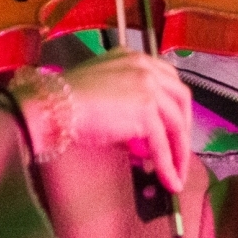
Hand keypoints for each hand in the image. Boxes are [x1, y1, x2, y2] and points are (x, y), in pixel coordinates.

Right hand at [22, 49, 191, 194]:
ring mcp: (147, 86)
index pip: (168, 80)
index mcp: (134, 57)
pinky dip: (167, 164)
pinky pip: (161, 143)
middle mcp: (145, 66)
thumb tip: (144, 141)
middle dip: (183, 128)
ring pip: (175, 123)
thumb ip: (127, 106)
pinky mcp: (145, 109)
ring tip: (176, 174)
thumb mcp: (103, 93)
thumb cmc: (67, 102)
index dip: (174, 107)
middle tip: (181, 151)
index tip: (175, 127)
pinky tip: (170, 180)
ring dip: (179, 152)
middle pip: (180, 98)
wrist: (54, 105)